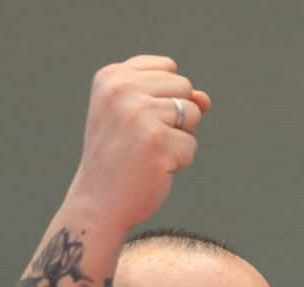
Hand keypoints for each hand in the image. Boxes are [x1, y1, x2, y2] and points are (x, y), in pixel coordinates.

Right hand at [63, 55, 210, 229]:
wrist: (98, 203)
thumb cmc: (119, 158)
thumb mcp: (138, 117)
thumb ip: (172, 97)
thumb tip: (205, 99)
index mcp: (112, 77)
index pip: (168, 67)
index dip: (164, 96)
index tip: (137, 120)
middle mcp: (122, 90)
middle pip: (184, 86)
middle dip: (176, 116)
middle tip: (143, 140)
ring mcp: (139, 114)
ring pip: (193, 114)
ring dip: (179, 139)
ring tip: (149, 154)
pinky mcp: (156, 141)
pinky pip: (191, 145)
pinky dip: (179, 162)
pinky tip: (153, 169)